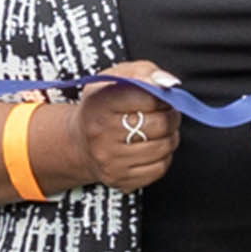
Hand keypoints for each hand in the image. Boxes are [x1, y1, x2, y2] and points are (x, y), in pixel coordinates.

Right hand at [66, 62, 181, 189]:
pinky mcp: (120, 179)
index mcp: (99, 103)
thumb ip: (144, 72)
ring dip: (170, 136)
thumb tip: (169, 83)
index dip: (162, 95)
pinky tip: (151, 148)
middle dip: (171, 116)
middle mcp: (101, 134)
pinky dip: (163, 156)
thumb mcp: (115, 78)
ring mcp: (110, 160)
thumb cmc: (103, 106)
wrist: (80, 142)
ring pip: (164, 147)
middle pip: (160, 124)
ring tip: (158, 130)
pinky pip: (160, 168)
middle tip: (165, 113)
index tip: (160, 96)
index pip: (148, 97)